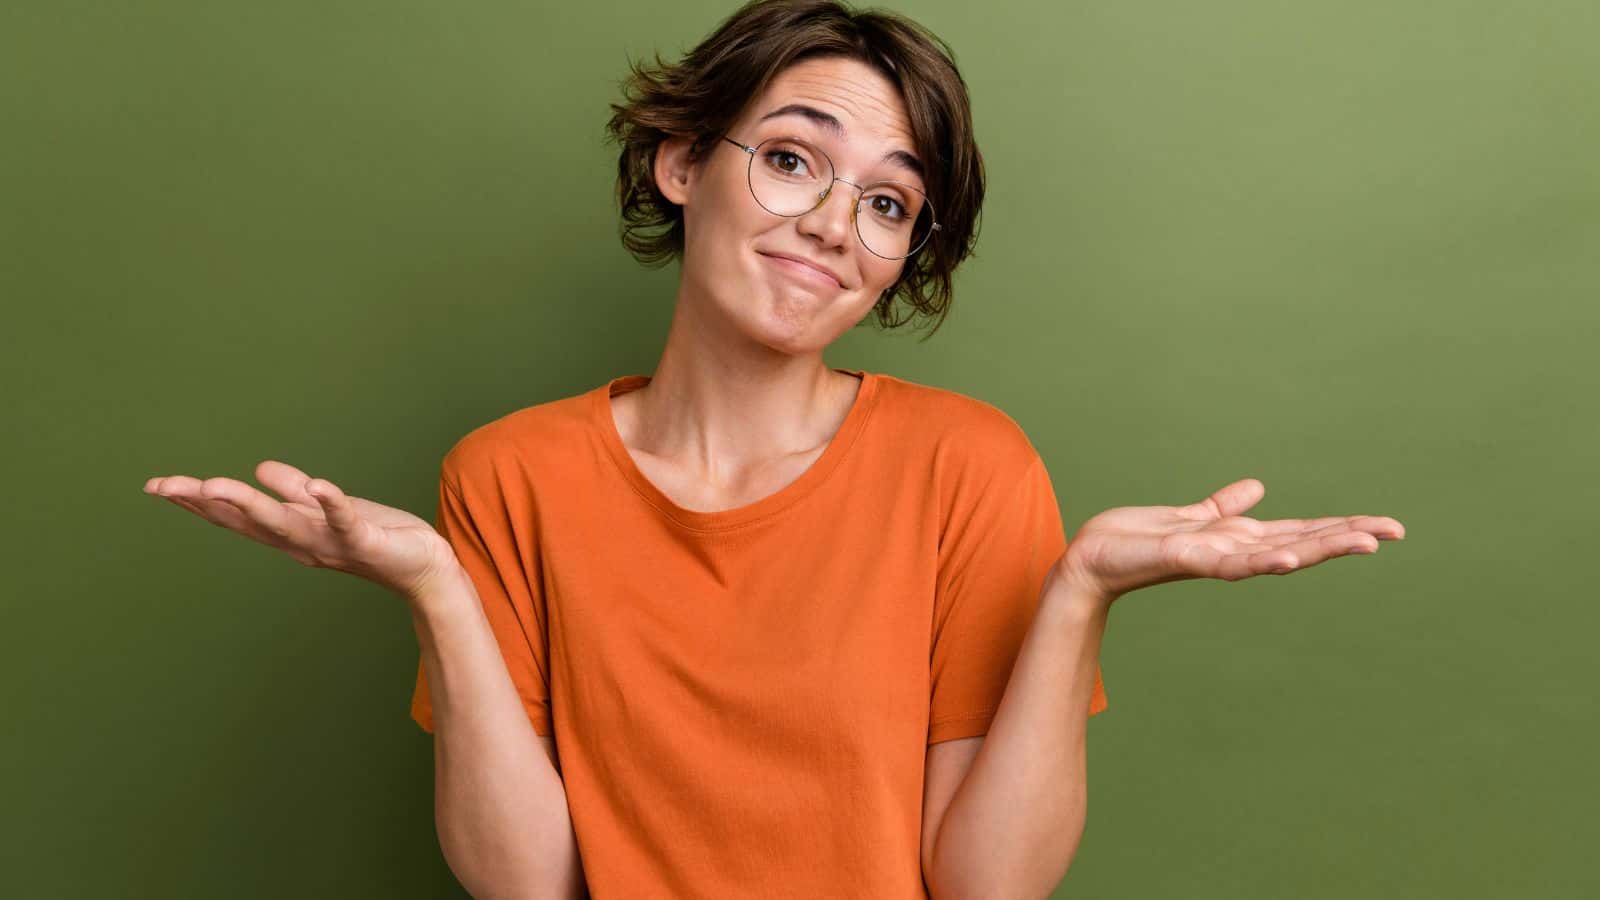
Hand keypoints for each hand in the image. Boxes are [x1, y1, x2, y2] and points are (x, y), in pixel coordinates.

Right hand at [143, 459, 462, 601]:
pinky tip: (318, 486)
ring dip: (251, 504)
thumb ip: (294, 490)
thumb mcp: (327, 508)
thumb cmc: (375, 536)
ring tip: (216, 485)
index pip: (236, 515)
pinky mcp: (366, 540)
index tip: (158, 487)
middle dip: (205, 503)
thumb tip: (258, 469)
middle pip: (246, 520)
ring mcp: (331, 542)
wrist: (422, 567)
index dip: (198, 501)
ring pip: (284, 522)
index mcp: (290, 530)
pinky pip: (346, 520)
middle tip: (164, 487)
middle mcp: (301, 541)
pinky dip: (332, 503)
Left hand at [1053, 478, 1405, 609]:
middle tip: (1395, 532)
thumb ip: (1223, 506)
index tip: (1385, 526)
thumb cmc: (1135, 541)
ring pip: (1278, 554)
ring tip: (1362, 543)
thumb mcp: (1190, 517)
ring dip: (1319, 549)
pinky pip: (1230, 563)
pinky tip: (1288, 558)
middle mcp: (1234, 552)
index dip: (1341, 527)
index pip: (1301, 531)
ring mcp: (1215, 558)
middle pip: (1302, 542)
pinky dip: (1261, 561)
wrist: (1092, 558)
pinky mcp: (1188, 559)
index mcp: (1238, 539)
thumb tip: (1258, 487)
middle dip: (1347, 537)